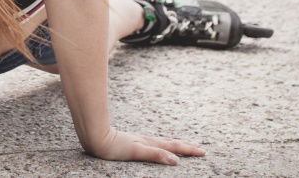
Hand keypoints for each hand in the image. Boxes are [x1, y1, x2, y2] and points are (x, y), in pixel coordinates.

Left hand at [85, 128, 205, 164]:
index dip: (188, 150)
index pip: (173, 147)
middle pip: (171, 143)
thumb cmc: (114, 146)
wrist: (96, 137)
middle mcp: (147, 141)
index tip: (203, 151)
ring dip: (176, 144)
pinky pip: (153, 143)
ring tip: (184, 145)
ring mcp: (140, 140)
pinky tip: (159, 145)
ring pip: (163, 142)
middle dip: (186, 146)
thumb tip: (176, 160)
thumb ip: (156, 154)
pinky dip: (162, 144)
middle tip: (200, 149)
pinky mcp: (133, 142)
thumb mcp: (136, 152)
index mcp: (150, 143)